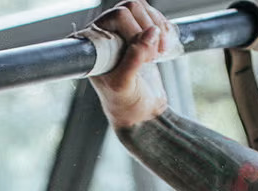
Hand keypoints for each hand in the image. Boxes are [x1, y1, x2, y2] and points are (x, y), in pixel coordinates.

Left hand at [87, 0, 171, 128]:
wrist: (140, 112)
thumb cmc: (124, 102)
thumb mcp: (124, 84)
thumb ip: (134, 59)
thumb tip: (152, 32)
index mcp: (94, 43)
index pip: (116, 17)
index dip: (134, 33)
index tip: (144, 60)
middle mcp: (105, 32)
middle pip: (132, 7)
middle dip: (148, 30)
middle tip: (152, 58)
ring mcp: (122, 30)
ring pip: (143, 8)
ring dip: (158, 28)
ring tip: (159, 54)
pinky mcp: (138, 32)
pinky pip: (153, 15)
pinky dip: (163, 28)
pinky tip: (163, 48)